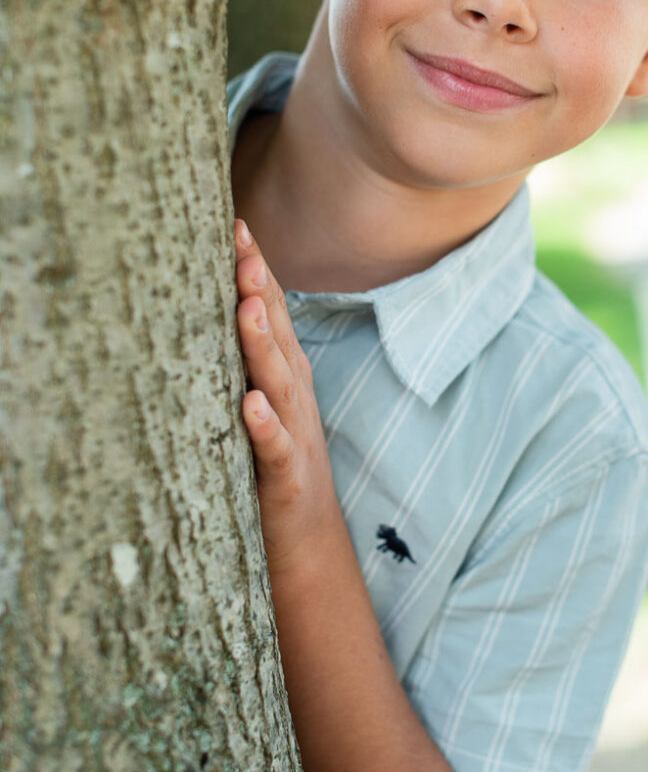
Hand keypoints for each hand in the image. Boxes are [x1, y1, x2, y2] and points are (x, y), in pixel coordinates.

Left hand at [234, 218, 332, 574]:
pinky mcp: (287, 479)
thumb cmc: (275, 468)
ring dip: (262, 346)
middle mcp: (293, 396)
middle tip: (240, 246)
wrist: (309, 546)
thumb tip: (214, 307)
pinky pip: (274, 449)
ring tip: (243, 309)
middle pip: (277, 336)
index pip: (270, 312)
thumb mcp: (260, 404)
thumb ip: (244, 360)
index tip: (234, 225)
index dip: (256, 270)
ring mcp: (294, 435)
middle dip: (258, 291)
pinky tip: (251, 405)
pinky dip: (265, 425)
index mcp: (285, 376)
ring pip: (279, 384)